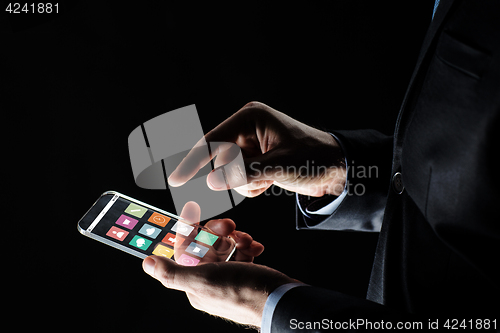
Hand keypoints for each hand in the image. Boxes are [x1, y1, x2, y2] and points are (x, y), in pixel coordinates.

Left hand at [142, 201, 295, 327]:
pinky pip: (243, 253)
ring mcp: (230, 277)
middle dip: (218, 232)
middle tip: (229, 227)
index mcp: (195, 282)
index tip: (192, 210)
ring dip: (237, 237)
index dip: (188, 230)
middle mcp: (210, 280)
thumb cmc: (244, 293)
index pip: (184, 250)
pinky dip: (249, 246)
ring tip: (246, 240)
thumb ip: (173, 272)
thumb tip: (147, 263)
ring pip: (227, 246)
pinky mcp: (248, 274)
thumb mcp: (203, 280)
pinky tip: (255, 248)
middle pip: (207, 245)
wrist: (282, 301)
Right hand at [168, 101, 345, 196]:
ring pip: (227, 173)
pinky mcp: (254, 160)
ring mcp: (249, 145)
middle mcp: (246, 129)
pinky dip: (251, 186)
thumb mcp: (280, 165)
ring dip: (246, 183)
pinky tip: (270, 180)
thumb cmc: (314, 158)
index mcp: (250, 118)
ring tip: (269, 178)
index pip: (213, 141)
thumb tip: (212, 182)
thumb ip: (245, 173)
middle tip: (261, 178)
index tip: (175, 180)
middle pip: (219, 160)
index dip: (192, 161)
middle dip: (236, 175)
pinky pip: (238, 179)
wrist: (338, 168)